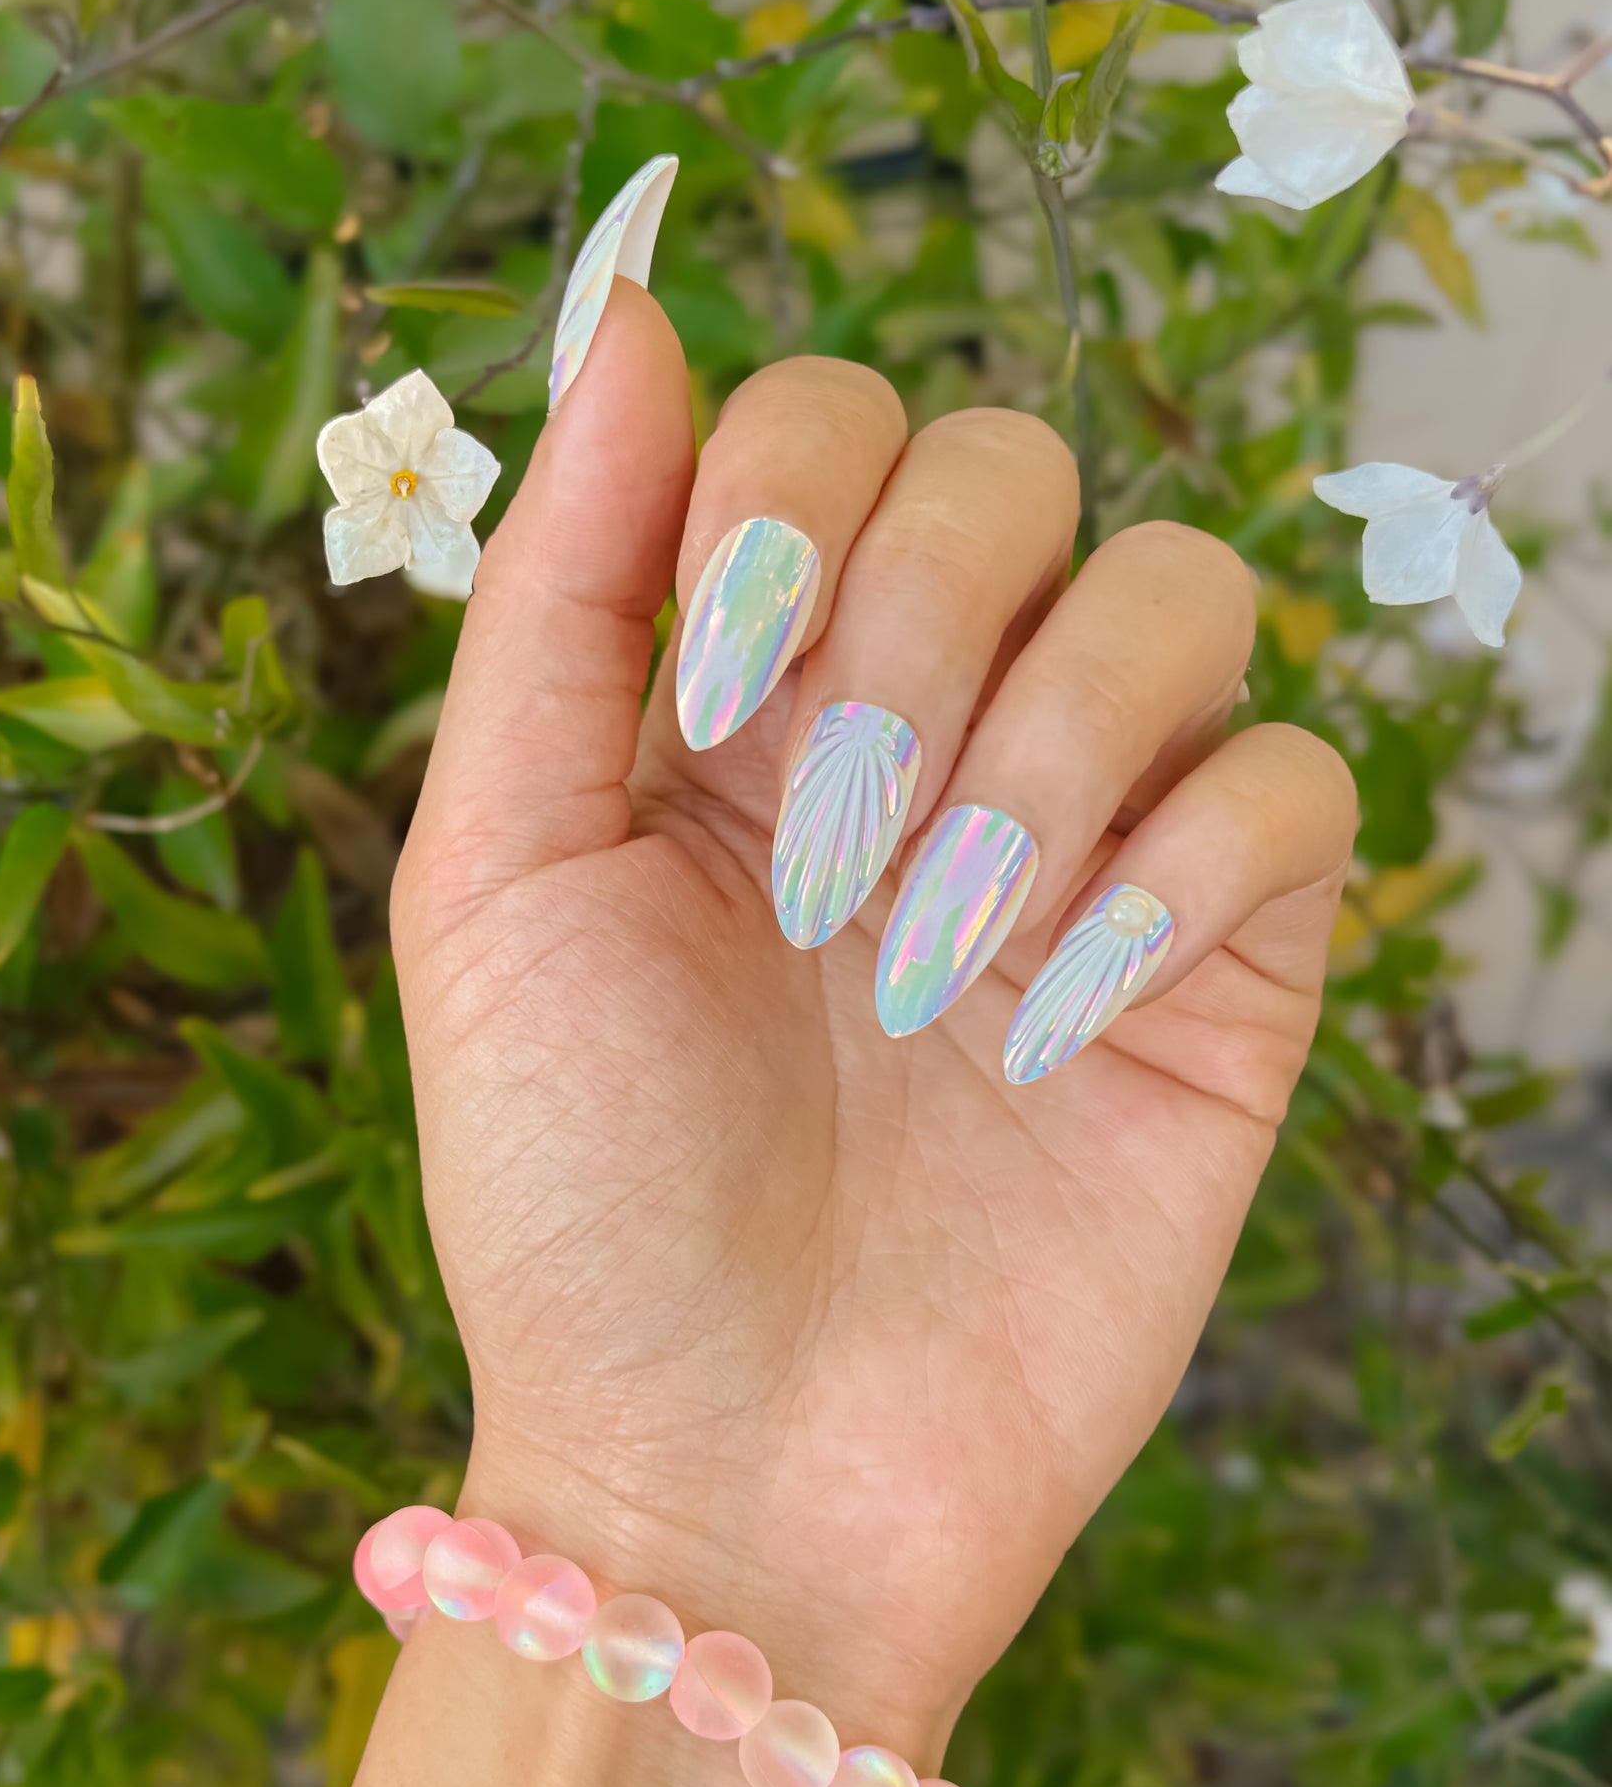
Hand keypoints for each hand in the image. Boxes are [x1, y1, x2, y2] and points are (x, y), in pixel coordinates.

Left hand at [394, 287, 1354, 1753]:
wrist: (725, 1483)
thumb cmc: (576, 1203)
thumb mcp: (494, 883)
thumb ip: (557, 591)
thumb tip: (628, 303)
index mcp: (735, 694)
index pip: (824, 422)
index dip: (785, 496)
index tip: (713, 683)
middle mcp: (919, 733)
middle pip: (1011, 465)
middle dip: (913, 626)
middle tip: (823, 849)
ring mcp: (1083, 847)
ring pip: (1179, 589)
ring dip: (1049, 742)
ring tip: (935, 953)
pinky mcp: (1221, 976)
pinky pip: (1292, 782)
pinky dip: (1187, 866)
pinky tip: (1061, 1019)